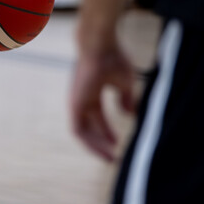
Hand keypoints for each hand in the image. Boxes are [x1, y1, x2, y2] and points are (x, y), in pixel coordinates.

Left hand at [70, 43, 137, 161]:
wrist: (100, 46)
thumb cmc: (113, 58)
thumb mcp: (125, 82)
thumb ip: (126, 98)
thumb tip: (129, 113)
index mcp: (92, 92)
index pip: (97, 116)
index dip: (107, 131)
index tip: (118, 143)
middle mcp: (82, 98)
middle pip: (90, 126)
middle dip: (101, 142)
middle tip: (113, 156)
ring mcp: (77, 102)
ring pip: (83, 131)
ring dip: (95, 146)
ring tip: (110, 158)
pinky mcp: (74, 104)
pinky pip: (78, 129)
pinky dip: (88, 141)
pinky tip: (102, 149)